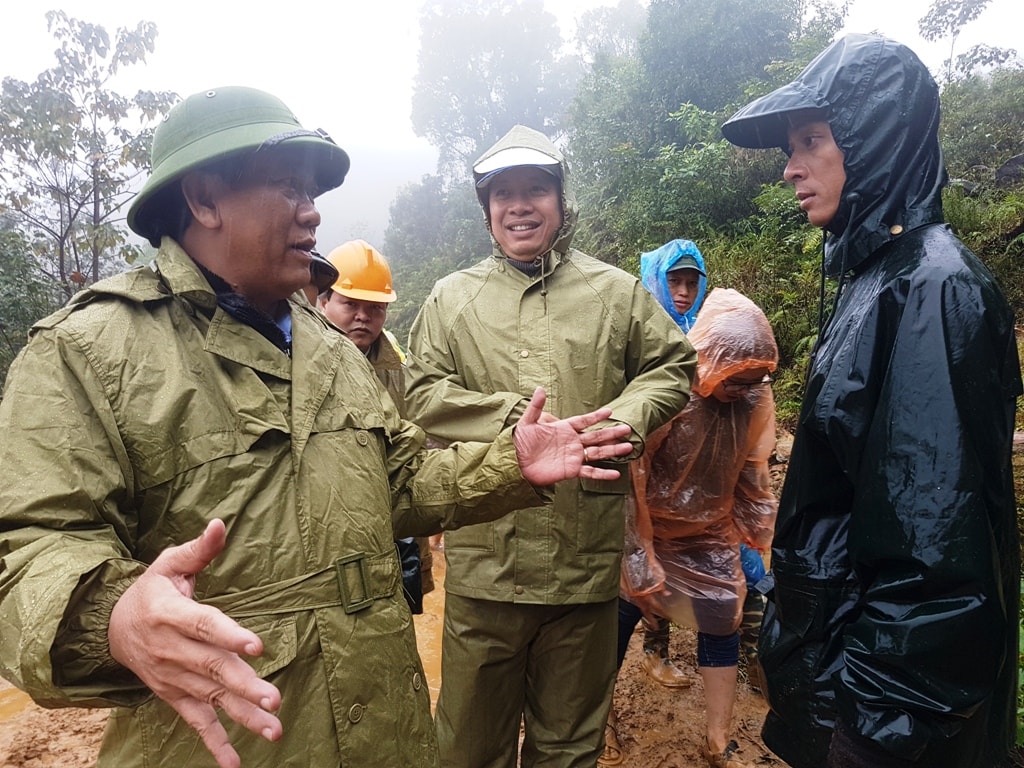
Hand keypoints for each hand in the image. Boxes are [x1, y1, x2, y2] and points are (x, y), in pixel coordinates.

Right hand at [109, 519, 281, 767]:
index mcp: (171, 615)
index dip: (230, 636)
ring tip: (274, 728)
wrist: (112, 629)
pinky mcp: (175, 697)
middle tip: (275, 699)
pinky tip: (236, 763)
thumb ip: (198, 549)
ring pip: (212, 699)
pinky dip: (216, 744)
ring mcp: (173, 679)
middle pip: (213, 669)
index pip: (204, 626)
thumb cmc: (152, 591)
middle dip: (245, 686)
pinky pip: (196, 723)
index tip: (256, 646)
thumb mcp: (170, 564)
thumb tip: (220, 523)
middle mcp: (172, 651)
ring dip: (243, 716)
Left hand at [513, 387, 632, 485]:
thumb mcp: (528, 422)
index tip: (610, 411)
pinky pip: (590, 472)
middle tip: (627, 428)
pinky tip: (615, 474)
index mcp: (564, 428)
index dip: (596, 416)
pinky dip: (602, 473)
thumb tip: (539, 388)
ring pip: (597, 452)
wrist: (516, 462)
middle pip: (596, 436)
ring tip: (628, 447)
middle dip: (611, 432)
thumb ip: (536, 406)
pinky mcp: (571, 470)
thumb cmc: (520, 441)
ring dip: (613, 450)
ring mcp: (573, 456)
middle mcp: (572, 442)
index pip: (584, 420)